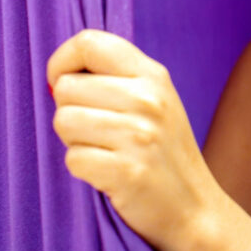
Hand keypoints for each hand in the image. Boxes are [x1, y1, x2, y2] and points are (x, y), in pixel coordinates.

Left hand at [47, 30, 218, 250]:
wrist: (193, 208)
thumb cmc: (163, 151)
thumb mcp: (153, 100)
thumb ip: (115, 78)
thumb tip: (56, 77)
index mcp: (152, 74)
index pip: (89, 42)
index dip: (62, 61)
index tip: (61, 82)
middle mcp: (148, 99)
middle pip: (66, 87)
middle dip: (70, 111)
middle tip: (98, 131)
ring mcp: (139, 135)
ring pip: (64, 121)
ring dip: (74, 141)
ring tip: (104, 150)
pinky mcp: (127, 171)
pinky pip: (73, 158)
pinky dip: (83, 169)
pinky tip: (107, 173)